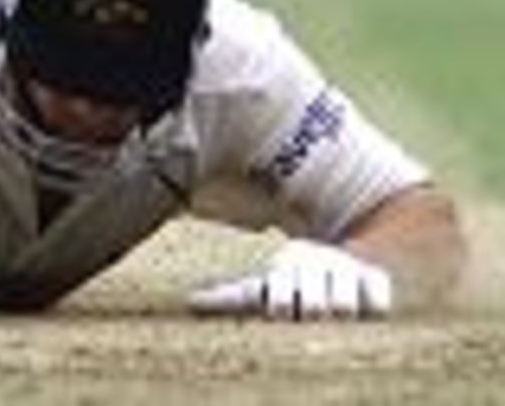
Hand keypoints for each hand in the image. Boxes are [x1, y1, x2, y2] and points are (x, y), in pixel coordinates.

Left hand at [191, 239, 393, 320]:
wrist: (338, 255)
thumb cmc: (291, 283)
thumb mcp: (263, 287)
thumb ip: (231, 297)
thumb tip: (190, 302)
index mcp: (285, 270)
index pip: (279, 297)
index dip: (281, 304)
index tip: (281, 310)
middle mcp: (315, 266)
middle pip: (316, 306)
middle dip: (313, 312)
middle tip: (313, 313)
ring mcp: (346, 272)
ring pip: (346, 306)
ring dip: (342, 312)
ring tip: (338, 314)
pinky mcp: (376, 279)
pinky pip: (379, 302)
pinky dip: (375, 307)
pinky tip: (368, 308)